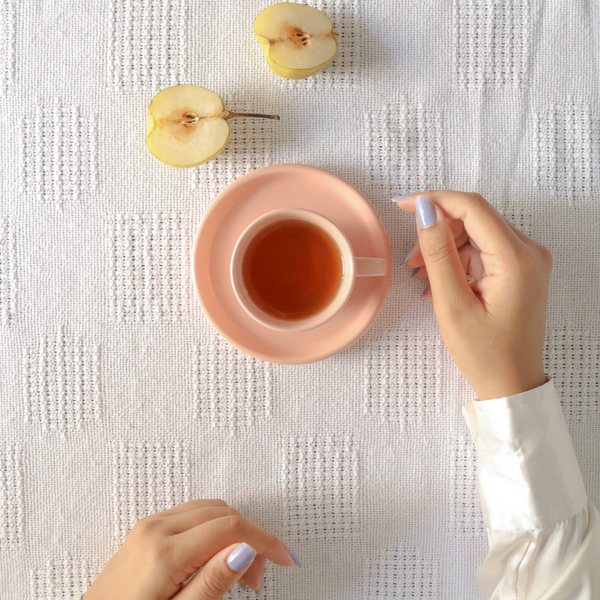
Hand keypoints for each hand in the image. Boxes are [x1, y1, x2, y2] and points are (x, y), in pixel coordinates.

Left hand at [84, 499, 296, 599]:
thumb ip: (211, 584)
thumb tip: (244, 549)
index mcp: (164, 553)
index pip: (230, 528)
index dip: (264, 541)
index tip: (284, 558)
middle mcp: (156, 529)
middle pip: (222, 514)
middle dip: (250, 539)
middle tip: (256, 579)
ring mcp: (149, 526)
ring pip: (209, 510)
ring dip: (233, 532)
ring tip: (237, 572)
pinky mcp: (146, 529)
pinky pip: (192, 514)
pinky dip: (213, 528)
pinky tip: (215, 557)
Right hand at [394, 191, 551, 399]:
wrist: (511, 382)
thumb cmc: (485, 353)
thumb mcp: (452, 304)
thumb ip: (438, 253)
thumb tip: (425, 211)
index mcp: (517, 259)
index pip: (473, 208)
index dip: (435, 200)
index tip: (404, 206)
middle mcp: (530, 252)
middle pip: (474, 218)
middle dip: (437, 230)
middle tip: (410, 259)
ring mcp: (528, 260)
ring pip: (476, 233)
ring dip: (445, 247)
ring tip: (421, 276)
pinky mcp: (521, 268)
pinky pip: (483, 249)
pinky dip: (457, 260)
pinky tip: (438, 282)